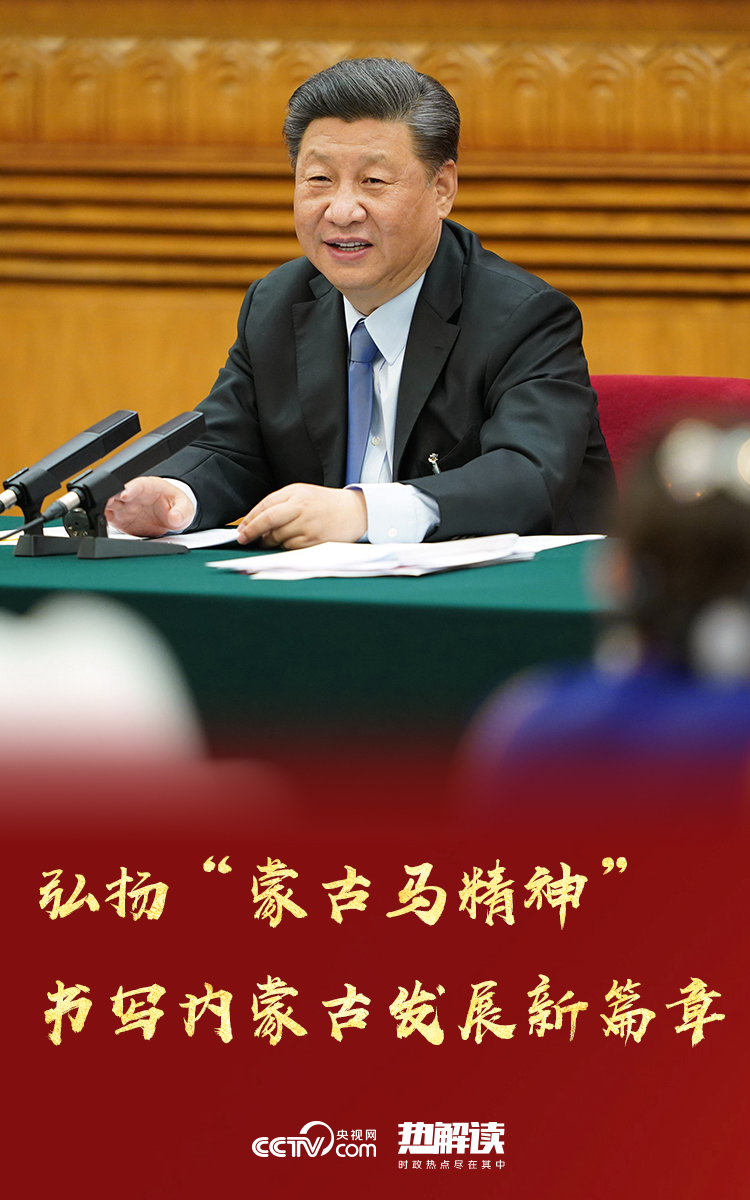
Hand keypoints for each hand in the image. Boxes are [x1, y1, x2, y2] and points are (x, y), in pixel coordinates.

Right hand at [104, 477, 195, 536]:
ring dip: (105, 508)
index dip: (130, 488)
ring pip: (110, 505)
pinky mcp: (120, 519)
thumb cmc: (175, 504)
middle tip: (108, 503)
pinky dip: (103, 520)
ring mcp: (126, 507)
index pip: (138, 484)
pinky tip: (101, 522)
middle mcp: (134, 495)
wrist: (170, 516)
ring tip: (101, 513)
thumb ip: (182, 511)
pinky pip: (109, 518)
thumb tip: (176, 517)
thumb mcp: (185, 507)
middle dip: (111, 497)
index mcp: (149, 486)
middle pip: (118, 492)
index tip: (125, 494)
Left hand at [237, 484, 367, 548]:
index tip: (241, 530)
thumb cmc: (324, 503)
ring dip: (269, 541)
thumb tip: (255, 523)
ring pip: (278, 537)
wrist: (353, 511)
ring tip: (271, 539)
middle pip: (268, 521)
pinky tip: (289, 542)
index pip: (265, 506)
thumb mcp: (301, 493)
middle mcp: (301, 507)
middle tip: (244, 539)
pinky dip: (284, 547)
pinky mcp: (314, 540)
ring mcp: (308, 525)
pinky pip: (290, 547)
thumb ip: (279, 503)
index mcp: (295, 493)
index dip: (250, 520)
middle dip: (252, 532)